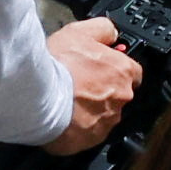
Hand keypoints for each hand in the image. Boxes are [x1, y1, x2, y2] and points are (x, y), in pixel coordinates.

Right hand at [42, 12, 145, 149]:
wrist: (37, 96)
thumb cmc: (57, 65)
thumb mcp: (80, 31)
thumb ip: (103, 30)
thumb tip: (111, 34)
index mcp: (123, 71)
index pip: (133, 71)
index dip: (115, 69)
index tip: (100, 69)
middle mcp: (121, 98)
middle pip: (118, 94)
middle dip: (102, 90)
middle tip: (79, 83)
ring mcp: (108, 121)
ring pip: (104, 114)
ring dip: (91, 109)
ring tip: (68, 101)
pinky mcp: (92, 140)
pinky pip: (90, 133)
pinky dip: (80, 127)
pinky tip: (64, 117)